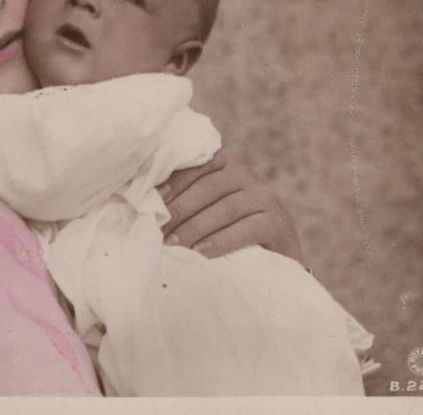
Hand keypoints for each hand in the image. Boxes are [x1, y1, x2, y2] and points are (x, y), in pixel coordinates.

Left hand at [156, 150, 303, 263]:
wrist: (272, 259)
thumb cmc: (225, 229)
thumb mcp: (205, 208)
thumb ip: (183, 197)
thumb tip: (144, 202)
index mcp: (224, 163)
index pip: (195, 166)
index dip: (173, 183)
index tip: (151, 201)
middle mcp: (246, 174)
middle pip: (207, 188)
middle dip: (179, 210)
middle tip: (156, 230)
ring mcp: (265, 197)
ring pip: (224, 209)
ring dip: (194, 228)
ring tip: (172, 244)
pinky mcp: (278, 222)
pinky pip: (245, 230)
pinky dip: (220, 242)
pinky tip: (201, 253)